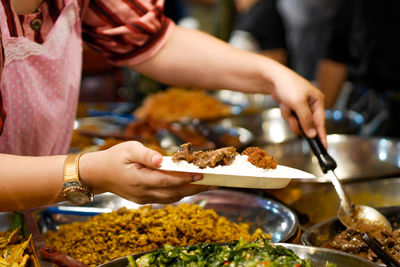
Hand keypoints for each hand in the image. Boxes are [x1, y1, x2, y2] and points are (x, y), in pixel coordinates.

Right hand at [79, 141, 210, 203]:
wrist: (98, 174)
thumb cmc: (114, 157)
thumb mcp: (128, 149)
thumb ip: (145, 155)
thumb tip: (160, 159)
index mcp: (138, 180)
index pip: (167, 181)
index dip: (185, 178)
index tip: (201, 174)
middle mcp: (143, 193)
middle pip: (174, 193)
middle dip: (195, 188)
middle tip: (215, 182)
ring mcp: (144, 199)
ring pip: (172, 197)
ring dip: (190, 192)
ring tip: (208, 185)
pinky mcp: (145, 199)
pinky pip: (166, 198)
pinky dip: (180, 193)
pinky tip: (191, 187)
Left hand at [270, 67, 326, 145]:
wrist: (272, 78)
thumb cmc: (287, 86)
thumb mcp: (298, 104)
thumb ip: (306, 120)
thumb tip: (313, 134)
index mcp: (318, 101)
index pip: (321, 122)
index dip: (321, 136)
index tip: (323, 148)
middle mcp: (311, 104)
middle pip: (307, 124)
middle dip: (297, 122)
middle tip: (292, 118)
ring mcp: (301, 106)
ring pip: (297, 122)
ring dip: (290, 117)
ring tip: (286, 106)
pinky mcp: (293, 107)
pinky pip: (290, 117)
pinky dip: (286, 113)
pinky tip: (283, 104)